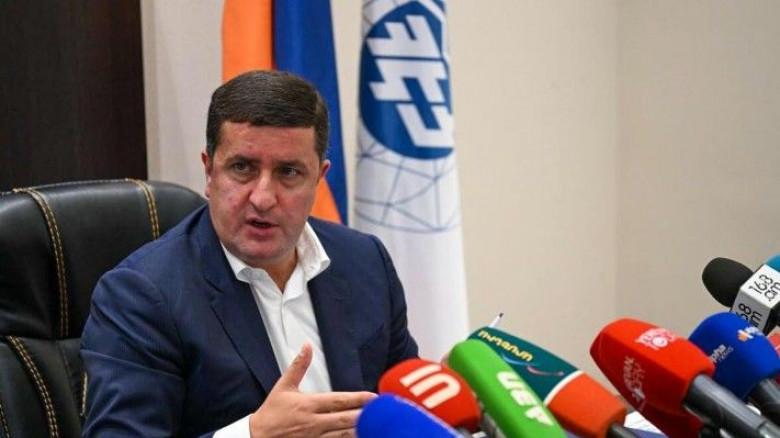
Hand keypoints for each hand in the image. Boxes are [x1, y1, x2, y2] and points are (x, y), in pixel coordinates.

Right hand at [249, 343, 376, 437]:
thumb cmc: (271, 413)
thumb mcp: (283, 387)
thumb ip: (298, 366)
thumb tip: (307, 345)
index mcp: (309, 405)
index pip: (339, 401)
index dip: (358, 399)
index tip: (374, 396)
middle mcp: (314, 423)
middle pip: (346, 419)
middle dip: (365, 415)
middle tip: (384, 411)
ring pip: (343, 436)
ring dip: (360, 430)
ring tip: (378, 426)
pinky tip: (361, 436)